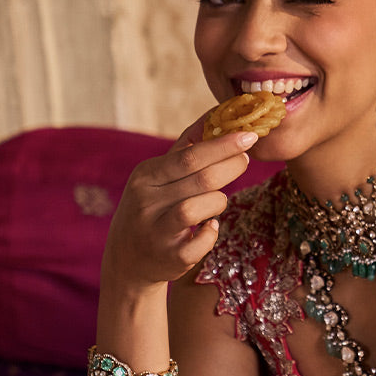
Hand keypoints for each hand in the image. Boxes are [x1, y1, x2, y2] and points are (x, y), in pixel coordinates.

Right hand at [102, 119, 257, 290]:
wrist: (127, 258)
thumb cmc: (151, 209)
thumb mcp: (156, 177)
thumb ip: (184, 149)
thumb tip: (212, 117)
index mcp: (145, 176)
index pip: (189, 156)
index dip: (223, 145)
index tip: (249, 135)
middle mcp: (146, 202)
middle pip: (200, 179)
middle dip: (231, 166)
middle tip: (245, 159)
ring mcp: (156, 231)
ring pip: (199, 208)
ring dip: (218, 201)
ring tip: (218, 200)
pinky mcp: (169, 257)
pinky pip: (201, 242)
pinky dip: (212, 233)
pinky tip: (210, 226)